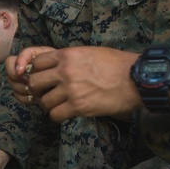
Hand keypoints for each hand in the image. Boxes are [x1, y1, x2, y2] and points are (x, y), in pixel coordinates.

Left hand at [10, 46, 142, 122]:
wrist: (135, 79)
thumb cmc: (116, 64)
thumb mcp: (89, 52)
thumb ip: (69, 59)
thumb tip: (55, 66)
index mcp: (67, 55)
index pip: (37, 63)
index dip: (38, 72)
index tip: (44, 78)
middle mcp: (65, 71)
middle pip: (34, 82)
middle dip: (38, 89)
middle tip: (46, 93)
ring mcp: (70, 90)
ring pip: (44, 101)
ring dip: (49, 104)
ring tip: (59, 104)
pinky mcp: (78, 107)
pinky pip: (55, 115)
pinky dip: (58, 116)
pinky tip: (66, 113)